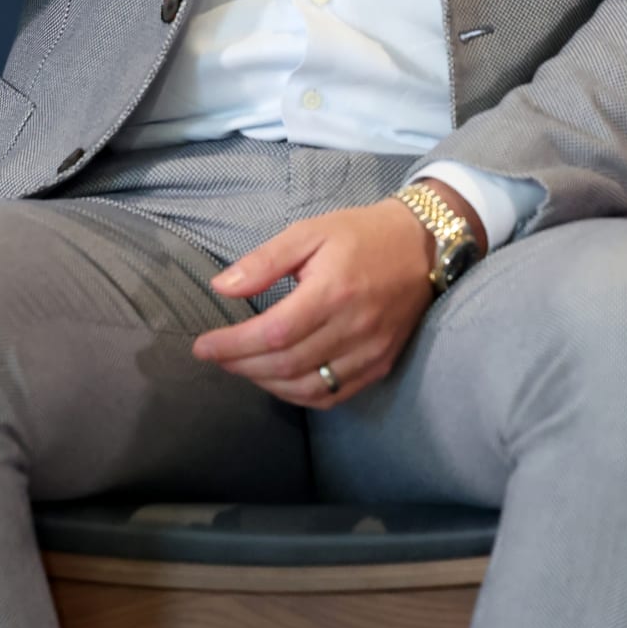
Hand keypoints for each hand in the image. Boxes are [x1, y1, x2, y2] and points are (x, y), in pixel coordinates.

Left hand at [192, 201, 438, 407]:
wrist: (423, 246)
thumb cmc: (361, 234)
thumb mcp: (309, 232)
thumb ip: (264, 261)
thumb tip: (221, 287)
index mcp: (333, 291)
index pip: (274, 333)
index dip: (233, 345)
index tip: (203, 346)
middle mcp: (354, 328)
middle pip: (286, 364)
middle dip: (242, 365)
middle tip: (217, 356)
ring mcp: (370, 352)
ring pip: (306, 387)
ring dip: (266, 382)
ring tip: (243, 366)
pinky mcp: (380, 365)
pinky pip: (331, 395)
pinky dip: (297, 394)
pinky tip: (278, 379)